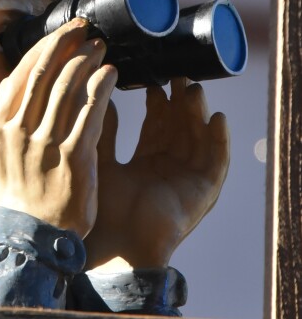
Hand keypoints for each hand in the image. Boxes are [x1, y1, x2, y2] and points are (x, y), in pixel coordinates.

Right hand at [0, 20, 117, 235]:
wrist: (26, 239)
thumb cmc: (18, 196)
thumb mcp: (1, 153)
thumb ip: (10, 120)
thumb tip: (20, 86)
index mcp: (1, 124)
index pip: (23, 71)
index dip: (46, 46)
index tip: (63, 32)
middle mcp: (20, 128)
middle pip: (46, 71)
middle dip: (69, 45)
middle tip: (87, 32)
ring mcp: (46, 143)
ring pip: (68, 86)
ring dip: (87, 61)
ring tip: (102, 49)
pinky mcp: (73, 158)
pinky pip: (91, 112)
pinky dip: (101, 87)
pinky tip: (112, 75)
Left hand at [84, 78, 229, 268]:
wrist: (113, 245)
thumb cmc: (100, 210)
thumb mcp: (97, 160)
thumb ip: (102, 131)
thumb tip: (101, 97)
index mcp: (146, 162)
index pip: (157, 125)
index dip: (157, 101)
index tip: (152, 76)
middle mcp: (168, 169)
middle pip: (180, 127)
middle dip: (180, 100)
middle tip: (176, 73)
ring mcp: (186, 180)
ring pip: (199, 138)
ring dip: (199, 114)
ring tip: (194, 88)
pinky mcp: (202, 193)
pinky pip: (216, 163)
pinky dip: (219, 141)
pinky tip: (217, 119)